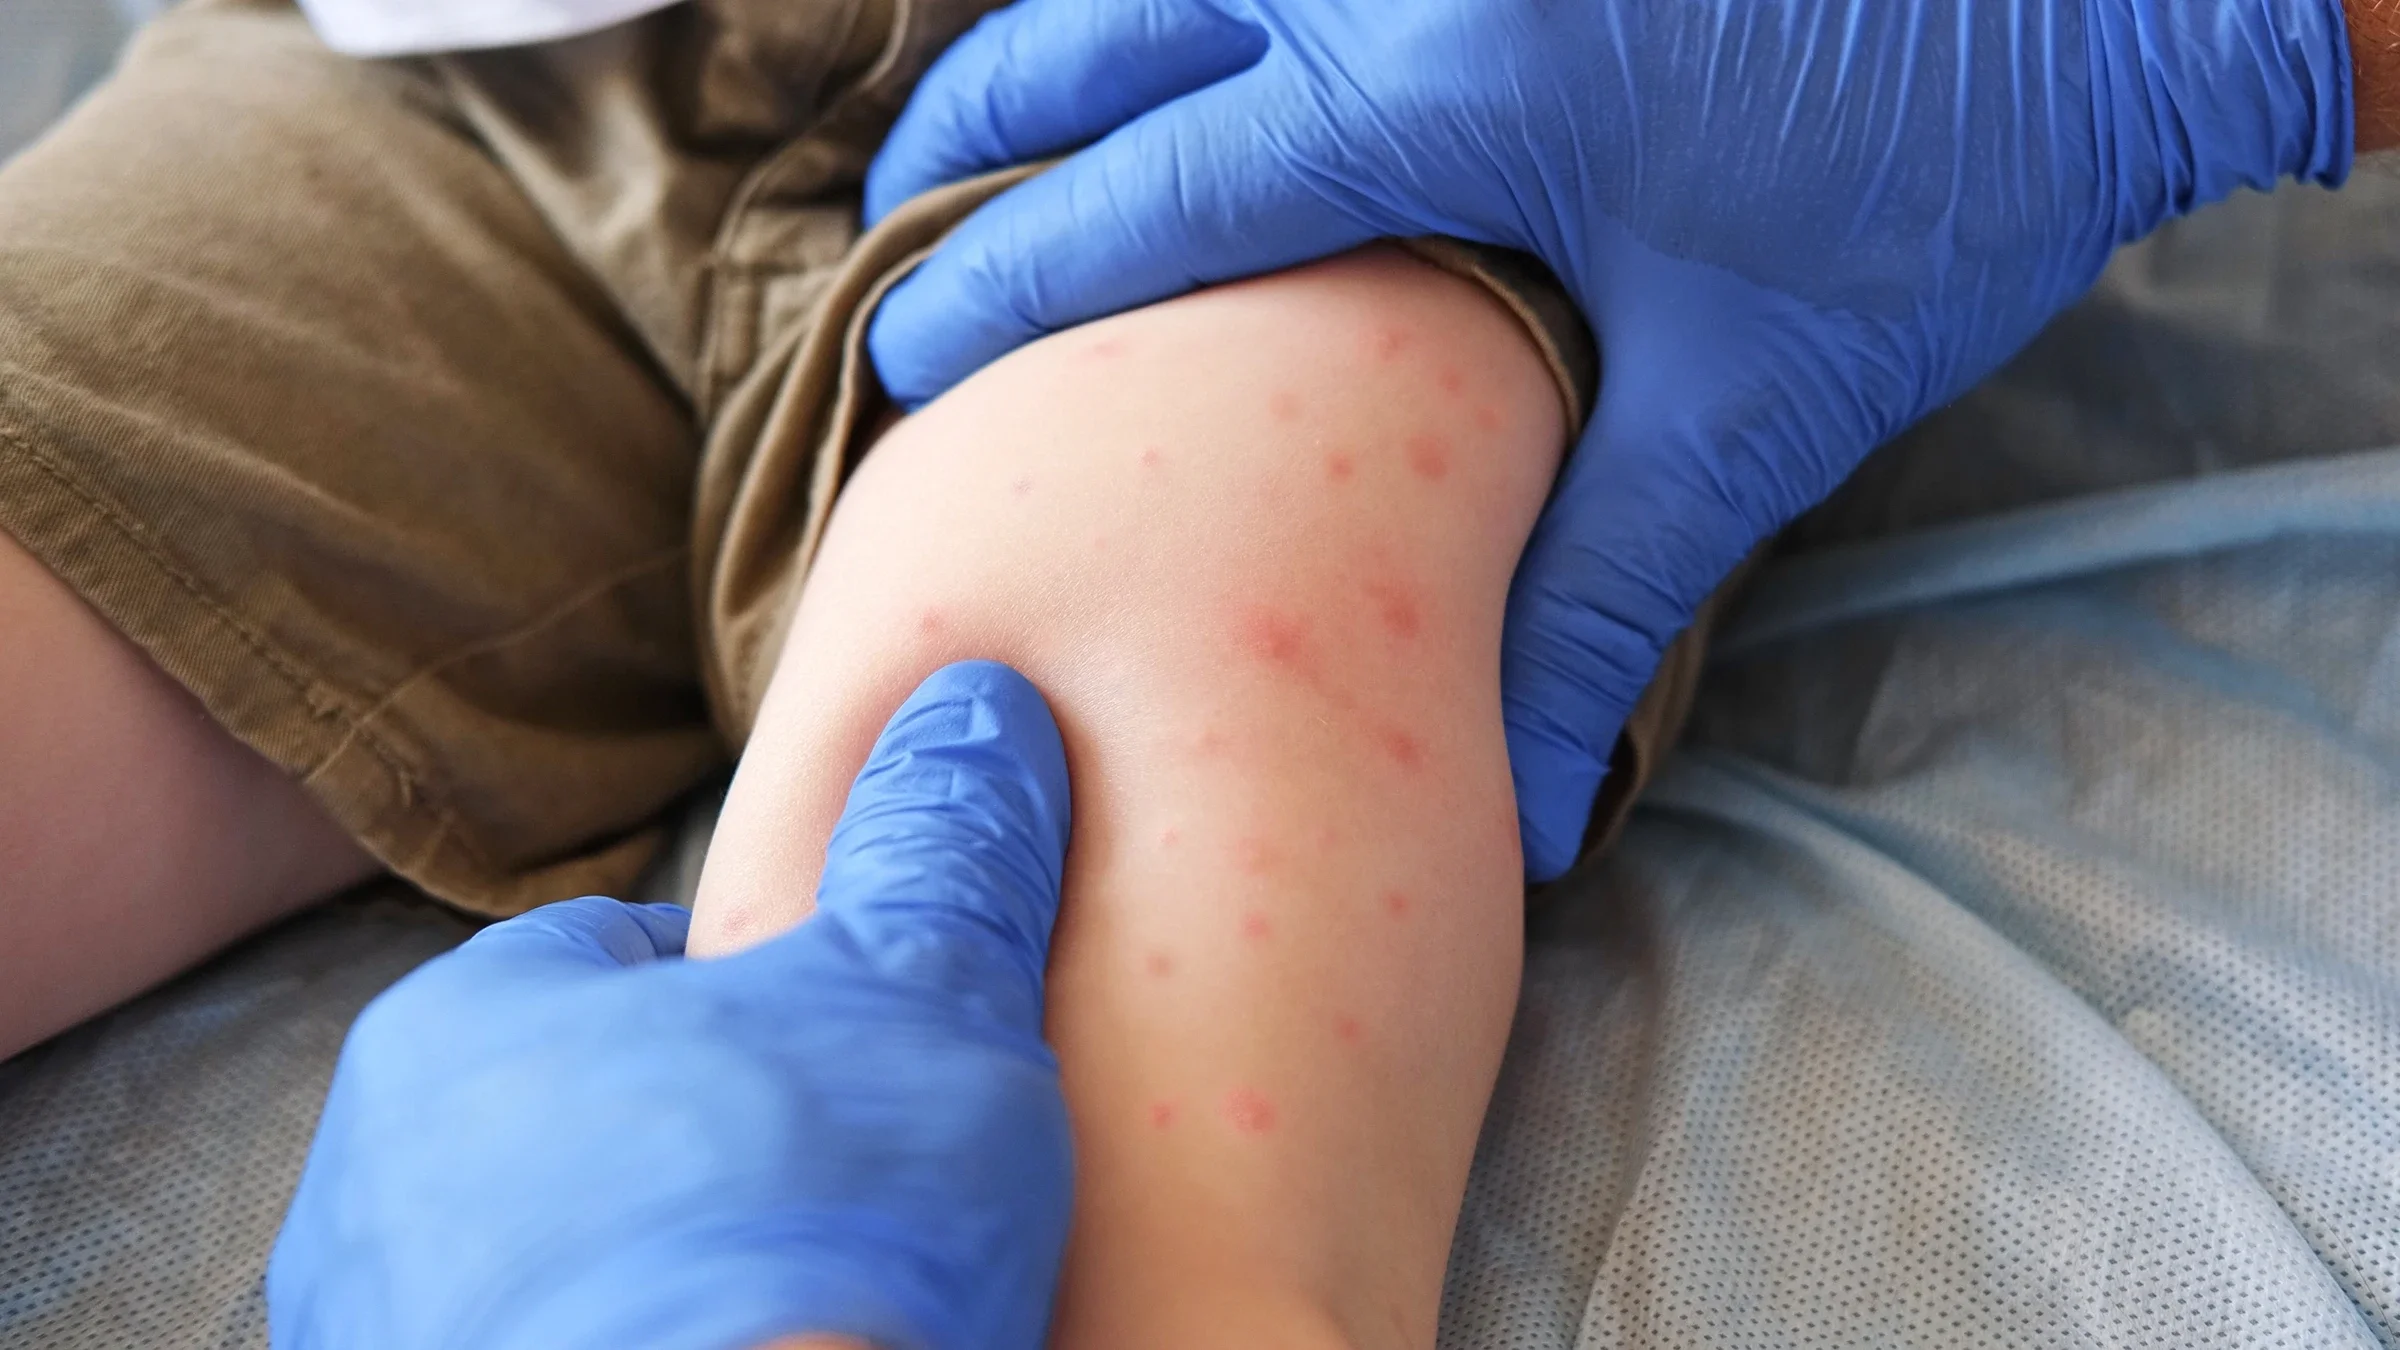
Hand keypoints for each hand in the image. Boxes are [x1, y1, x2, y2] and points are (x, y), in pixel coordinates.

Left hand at [268, 661, 1076, 1349]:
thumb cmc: (814, 1229)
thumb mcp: (928, 995)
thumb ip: (948, 846)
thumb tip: (982, 713)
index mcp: (465, 1029)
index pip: (619, 958)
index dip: (760, 999)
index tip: (850, 1057)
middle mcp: (375, 1190)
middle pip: (579, 1116)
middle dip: (701, 1136)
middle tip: (840, 1181)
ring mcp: (387, 1344)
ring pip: (548, 1263)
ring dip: (656, 1268)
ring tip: (795, 1302)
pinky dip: (634, 1349)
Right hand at [861, 0, 2351, 877]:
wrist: (2100, 3)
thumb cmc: (1924, 201)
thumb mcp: (1741, 412)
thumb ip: (1587, 600)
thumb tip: (1514, 816)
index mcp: (1433, 97)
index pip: (1136, 196)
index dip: (996, 281)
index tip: (902, 351)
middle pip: (1094, 19)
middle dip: (971, 122)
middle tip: (904, 225)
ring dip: (1064, 26)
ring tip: (995, 122)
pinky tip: (1181, 44)